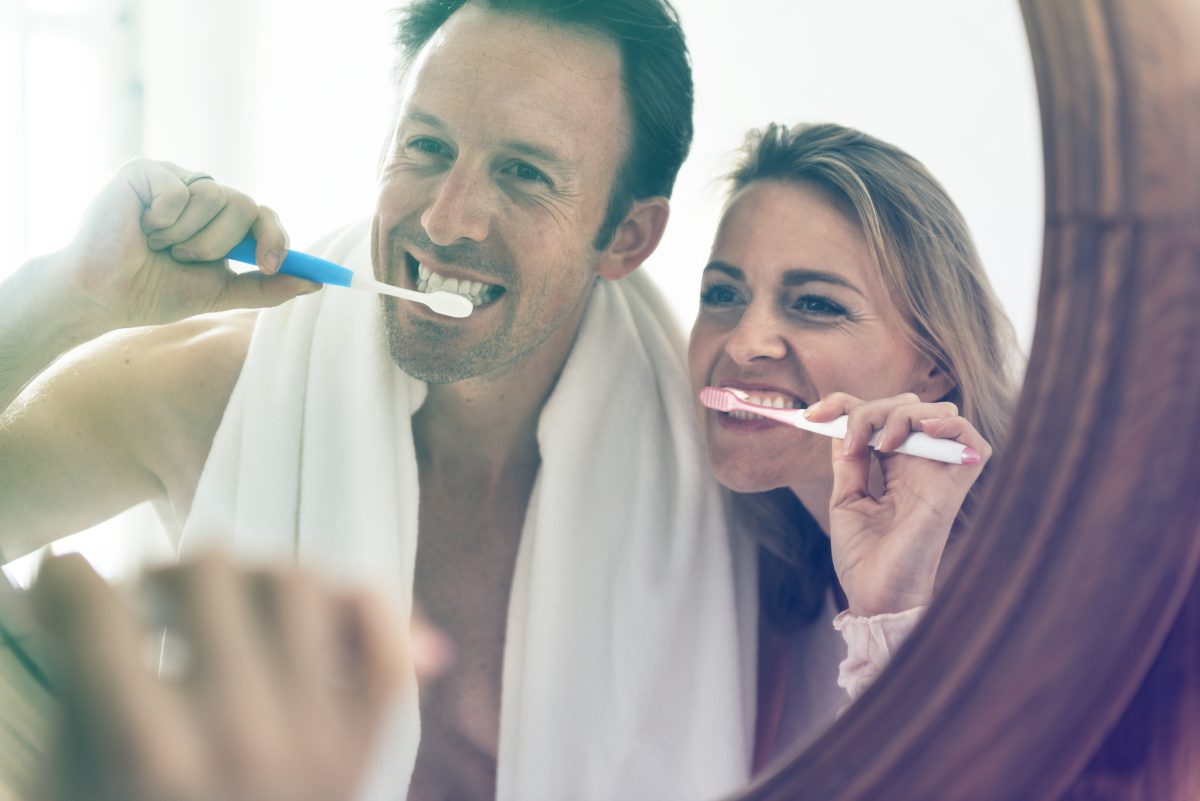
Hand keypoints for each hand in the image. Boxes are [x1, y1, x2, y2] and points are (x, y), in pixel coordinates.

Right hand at [30, 552, 412, 800]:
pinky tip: (314, 615)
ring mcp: (318, 730)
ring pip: (301, 583)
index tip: (68, 582)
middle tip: (152, 603)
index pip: (101, 611)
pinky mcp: (368, 739)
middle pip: (211, 572)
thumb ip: (82, 694)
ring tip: (229, 611)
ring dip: (257, 582)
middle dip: (168, 576)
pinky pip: (383, 637)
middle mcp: (241, 726)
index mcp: (147, 747)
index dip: (68, 582)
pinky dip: (358, 608)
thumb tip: (91, 599)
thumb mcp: (74, 786)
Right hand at [51, 159, 317, 332]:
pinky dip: (163, 219)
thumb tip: (314, 283)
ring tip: (157, 245)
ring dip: (189, 236)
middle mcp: (203, 195)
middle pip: (246, 205)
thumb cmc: (151, 292)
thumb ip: (264, 287)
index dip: (275, 238)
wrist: (101, 295)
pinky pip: (179, 189)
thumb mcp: (218, 293)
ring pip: (216, 196)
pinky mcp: (145, 171)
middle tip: (184, 258)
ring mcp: (175, 180)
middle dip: (220, 244)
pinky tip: (139, 227)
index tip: (271, 265)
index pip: (265, 217)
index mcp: (222, 222)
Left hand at [807, 392, 991, 616]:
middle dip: (870, 410)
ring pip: (938, 413)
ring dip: (900, 415)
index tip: (812, 415)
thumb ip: (849, 462)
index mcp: (895, 468)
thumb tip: (840, 424)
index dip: (847, 405)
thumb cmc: (864, 558)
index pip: (880, 416)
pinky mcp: (956, 488)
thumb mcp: (846, 499)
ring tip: (878, 445)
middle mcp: (920, 466)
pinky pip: (974, 440)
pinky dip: (949, 425)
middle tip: (849, 441)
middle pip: (906, 407)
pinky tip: (918, 433)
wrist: (875, 595)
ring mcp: (940, 475)